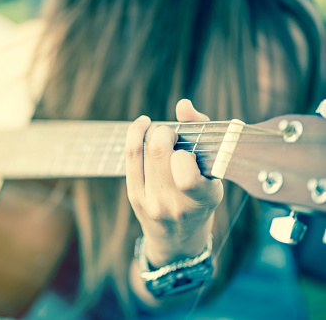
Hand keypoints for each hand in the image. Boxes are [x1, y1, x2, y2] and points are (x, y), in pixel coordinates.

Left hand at [125, 99, 222, 266]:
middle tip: (172, 135)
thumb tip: (182, 104)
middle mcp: (175, 205)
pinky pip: (131, 156)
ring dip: (152, 133)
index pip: (186, 173)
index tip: (187, 150)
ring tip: (159, 133)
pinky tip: (142, 125)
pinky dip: (135, 134)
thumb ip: (203, 134)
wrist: (178, 239)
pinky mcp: (134, 196)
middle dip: (165, 133)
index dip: (184, 153)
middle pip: (159, 152)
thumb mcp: (213, 175)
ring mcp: (151, 202)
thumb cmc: (200, 198)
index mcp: (203, 199)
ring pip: (143, 151)